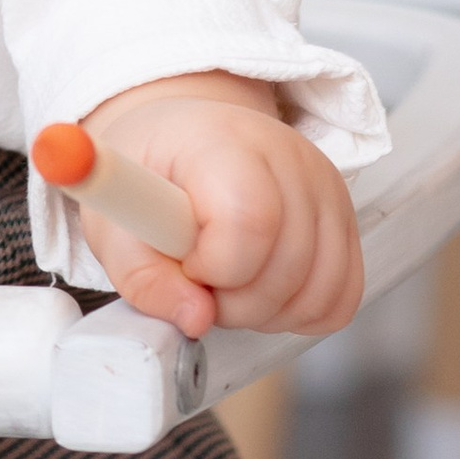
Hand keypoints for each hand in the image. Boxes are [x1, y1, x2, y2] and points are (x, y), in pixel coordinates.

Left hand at [73, 70, 362, 340]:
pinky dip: (302, 312)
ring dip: (268, 312)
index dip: (213, 267)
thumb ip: (143, 277)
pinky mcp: (345, 217)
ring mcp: (325, 186)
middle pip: (287, 267)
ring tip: (228, 282)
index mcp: (222, 140)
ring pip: (319, 291)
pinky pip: (342, 297)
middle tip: (200, 278)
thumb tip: (195, 321)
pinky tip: (262, 289)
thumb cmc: (149, 174)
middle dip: (235, 301)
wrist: (184, 136)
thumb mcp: (114, 221)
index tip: (186, 262)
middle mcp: (288, 156)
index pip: (249, 221)